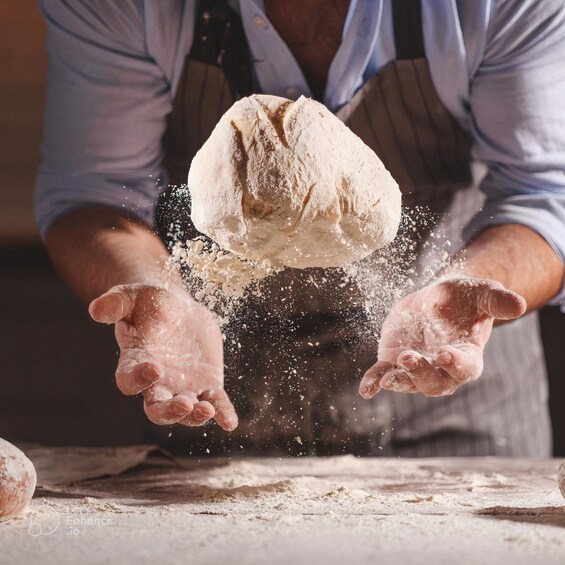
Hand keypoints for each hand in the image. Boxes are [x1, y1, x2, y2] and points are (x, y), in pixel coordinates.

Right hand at [89, 283, 237, 429]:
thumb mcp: (131, 296)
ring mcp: (183, 387)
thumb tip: (96, 309)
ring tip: (207, 411)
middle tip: (184, 404)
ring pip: (187, 411)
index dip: (138, 379)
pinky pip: (216, 402)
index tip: (153, 369)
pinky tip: (229, 422)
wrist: (178, 308)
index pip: (130, 380)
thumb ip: (115, 303)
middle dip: (170, 411)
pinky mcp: (207, 384)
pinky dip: (223, 413)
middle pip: (158, 409)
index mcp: (135, 363)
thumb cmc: (149, 303)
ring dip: (196, 415)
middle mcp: (158, 383)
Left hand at [359, 277, 525, 397]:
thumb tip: (519, 304)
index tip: (444, 353)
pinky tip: (366, 389)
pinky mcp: (394, 361)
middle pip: (434, 383)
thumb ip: (497, 300)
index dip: (455, 364)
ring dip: (398, 381)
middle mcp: (442, 369)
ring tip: (386, 378)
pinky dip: (374, 382)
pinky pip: (383, 375)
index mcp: (467, 356)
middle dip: (421, 374)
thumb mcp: (482, 293)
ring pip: (408, 382)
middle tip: (409, 358)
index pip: (465, 368)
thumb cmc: (466, 299)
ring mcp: (416, 367)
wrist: (439, 299)